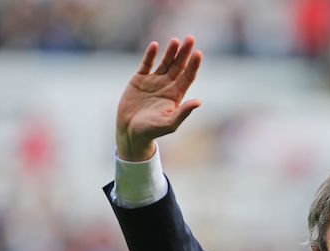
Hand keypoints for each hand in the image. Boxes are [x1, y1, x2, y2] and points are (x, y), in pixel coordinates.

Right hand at [116, 36, 202, 161]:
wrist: (130, 132)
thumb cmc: (152, 131)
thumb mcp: (169, 123)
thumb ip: (183, 112)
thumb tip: (198, 102)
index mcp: (176, 95)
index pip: (187, 76)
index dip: (193, 65)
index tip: (198, 53)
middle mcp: (166, 86)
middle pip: (178, 66)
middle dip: (184, 53)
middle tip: (190, 38)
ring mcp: (153, 81)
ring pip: (164, 62)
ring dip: (170, 51)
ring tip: (176, 40)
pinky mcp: (139, 80)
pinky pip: (146, 64)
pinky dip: (150, 55)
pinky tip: (155, 45)